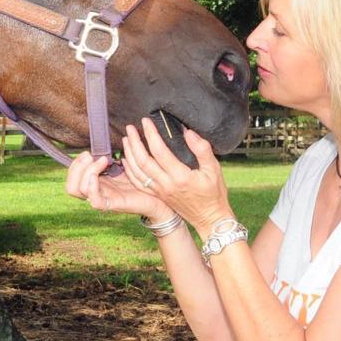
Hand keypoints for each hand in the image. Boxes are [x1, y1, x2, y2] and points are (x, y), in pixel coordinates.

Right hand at [64, 151, 171, 219]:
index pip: (72, 179)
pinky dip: (93, 184)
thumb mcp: (123, 167)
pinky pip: (94, 200)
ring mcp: (102, 200)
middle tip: (90, 155)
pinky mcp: (112, 205)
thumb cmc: (142, 182)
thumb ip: (111, 159)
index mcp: (97, 185)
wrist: (159, 198)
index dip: (75, 164)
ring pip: (78, 190)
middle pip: (71, 186)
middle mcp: (96, 193)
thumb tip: (104, 143)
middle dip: (76, 167)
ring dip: (87, 170)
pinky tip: (102, 171)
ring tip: (103, 160)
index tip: (89, 152)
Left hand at [120, 119, 234, 237]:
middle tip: (129, 128)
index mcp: (180, 176)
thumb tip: (188, 132)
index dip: (151, 135)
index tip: (146, 122)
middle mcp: (166, 184)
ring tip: (125, 139)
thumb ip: (202, 149)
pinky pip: (138, 183)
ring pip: (137, 172)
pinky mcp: (157, 196)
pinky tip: (126, 160)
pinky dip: (130, 171)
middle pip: (143, 161)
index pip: (160, 151)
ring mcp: (159, 192)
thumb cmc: (214, 193)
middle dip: (134, 142)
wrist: (210, 218)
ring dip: (129, 154)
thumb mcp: (214, 169)